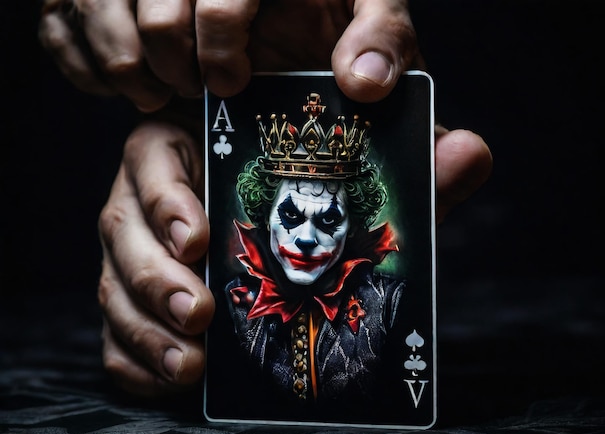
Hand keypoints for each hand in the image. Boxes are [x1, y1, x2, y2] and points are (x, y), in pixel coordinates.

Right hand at [39, 0, 418, 110]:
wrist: (296, 9)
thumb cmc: (330, 10)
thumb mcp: (369, 10)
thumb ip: (384, 38)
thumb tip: (363, 80)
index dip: (218, 31)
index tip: (231, 81)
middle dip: (166, 50)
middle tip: (195, 90)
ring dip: (119, 56)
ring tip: (155, 92)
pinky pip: (59, 18)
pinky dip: (79, 57)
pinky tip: (114, 82)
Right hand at [97, 119, 490, 395]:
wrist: (305, 229)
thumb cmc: (328, 197)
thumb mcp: (370, 177)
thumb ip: (416, 162)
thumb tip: (468, 152)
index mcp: (198, 149)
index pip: (154, 157)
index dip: (164, 197)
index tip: (199, 236)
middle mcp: (160, 199)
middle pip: (122, 228)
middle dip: (155, 277)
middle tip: (203, 313)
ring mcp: (146, 253)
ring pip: (115, 285)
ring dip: (146, 328)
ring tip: (191, 361)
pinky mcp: (143, 302)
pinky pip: (118, 332)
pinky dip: (136, 360)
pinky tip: (174, 376)